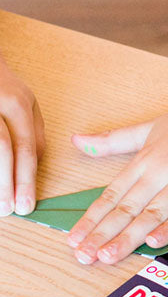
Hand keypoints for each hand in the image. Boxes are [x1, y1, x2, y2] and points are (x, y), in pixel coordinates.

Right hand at [0, 57, 43, 215]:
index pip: (27, 148)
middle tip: (7, 210)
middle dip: (6, 183)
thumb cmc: (2, 86)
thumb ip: (33, 133)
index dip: (27, 179)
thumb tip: (36, 168)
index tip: (26, 206)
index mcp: (18, 103)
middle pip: (2, 148)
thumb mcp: (26, 101)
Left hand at [66, 86, 167, 265]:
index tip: (73, 239)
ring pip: (152, 213)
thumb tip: (77, 141)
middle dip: (103, 234)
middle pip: (126, 208)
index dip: (91, 219)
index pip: (111, 195)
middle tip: (84, 256)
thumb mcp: (149, 127)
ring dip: (128, 236)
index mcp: (144, 160)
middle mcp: (160, 171)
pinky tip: (154, 241)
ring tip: (108, 256)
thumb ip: (113, 140)